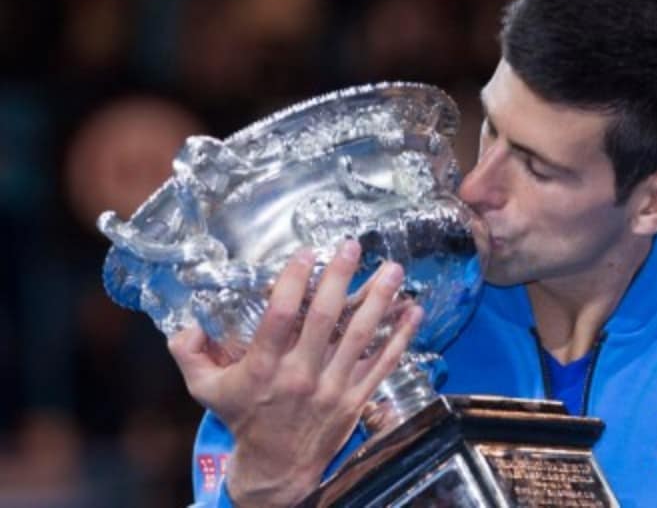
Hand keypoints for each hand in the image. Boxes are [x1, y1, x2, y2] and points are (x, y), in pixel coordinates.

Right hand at [168, 241, 421, 506]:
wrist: (277, 468)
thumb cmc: (244, 418)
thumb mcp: (205, 390)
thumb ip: (190, 353)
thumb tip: (185, 323)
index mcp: (264, 368)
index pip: (280, 317)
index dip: (293, 282)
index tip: (305, 253)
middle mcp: (301, 375)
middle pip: (324, 320)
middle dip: (340, 279)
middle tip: (353, 246)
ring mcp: (333, 388)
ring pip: (360, 337)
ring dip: (379, 301)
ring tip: (393, 269)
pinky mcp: (357, 399)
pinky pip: (383, 363)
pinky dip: (401, 337)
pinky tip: (414, 310)